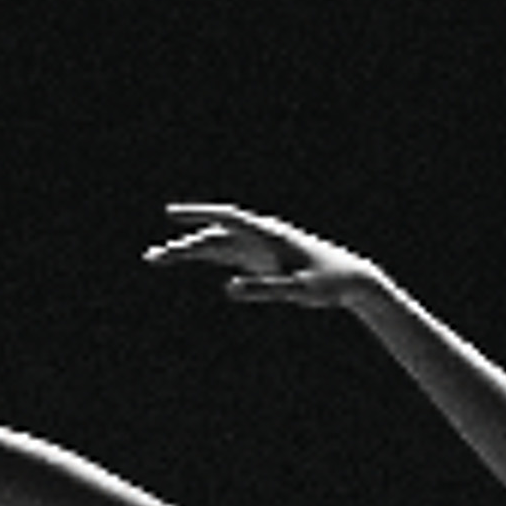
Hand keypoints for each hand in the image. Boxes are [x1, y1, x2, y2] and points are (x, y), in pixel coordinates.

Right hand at [144, 202, 388, 307]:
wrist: (353, 280)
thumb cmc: (328, 285)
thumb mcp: (297, 291)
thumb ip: (264, 288)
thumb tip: (228, 288)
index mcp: (268, 235)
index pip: (226, 217)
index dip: (196, 214)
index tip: (170, 214)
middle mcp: (261, 236)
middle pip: (213, 236)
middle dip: (182, 245)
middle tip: (152, 258)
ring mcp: (262, 246)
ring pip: (218, 244)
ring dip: (190, 250)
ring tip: (160, 258)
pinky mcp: (265, 258)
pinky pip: (230, 253)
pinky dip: (208, 255)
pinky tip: (192, 257)